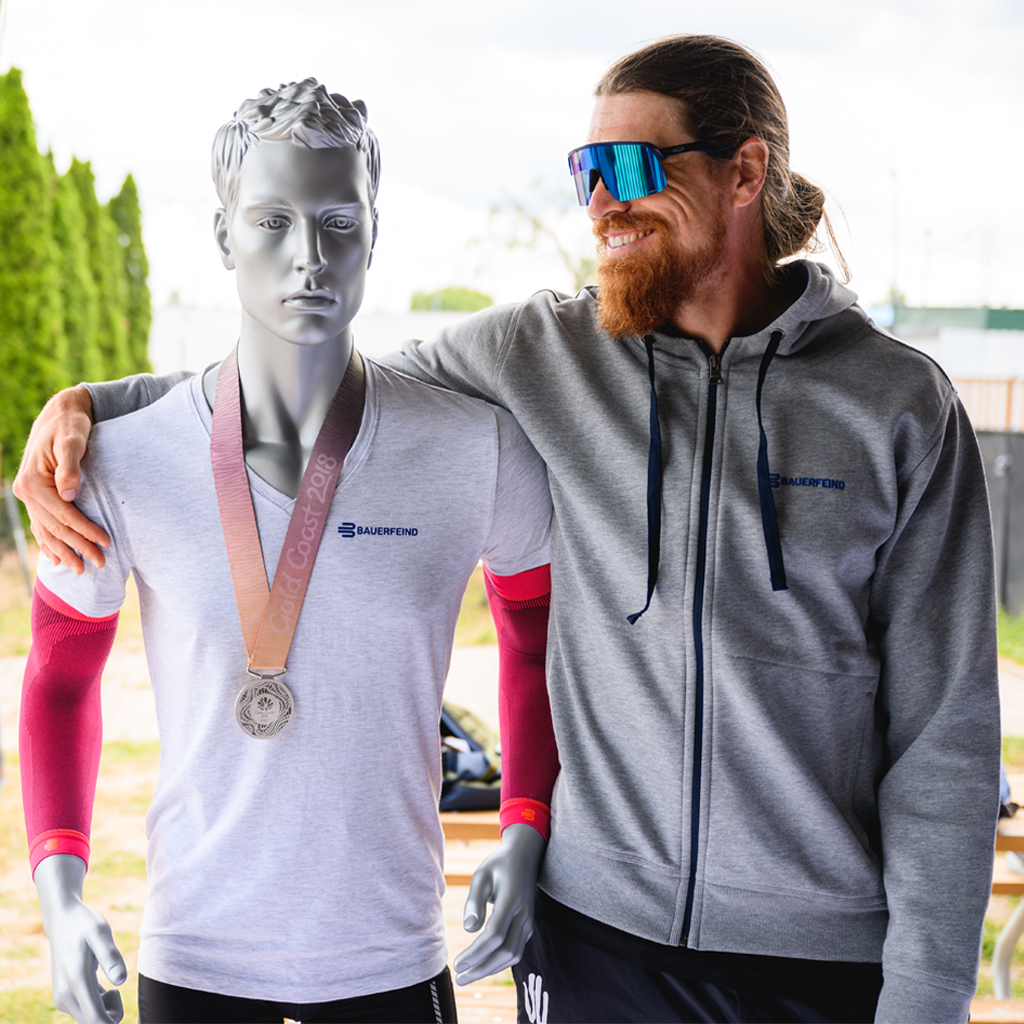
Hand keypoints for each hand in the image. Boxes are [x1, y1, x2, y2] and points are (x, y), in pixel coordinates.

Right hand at [13, 386, 108, 573]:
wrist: (61, 414)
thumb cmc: (71, 426)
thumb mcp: (73, 441)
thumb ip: (71, 466)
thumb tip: (69, 493)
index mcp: (33, 481)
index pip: (64, 515)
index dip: (85, 531)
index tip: (107, 542)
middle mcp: (26, 491)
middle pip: (55, 527)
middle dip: (78, 547)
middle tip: (101, 564)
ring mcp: (28, 495)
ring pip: (46, 530)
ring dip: (63, 551)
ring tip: (80, 570)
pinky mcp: (36, 495)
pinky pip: (40, 524)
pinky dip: (48, 542)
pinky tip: (56, 557)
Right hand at [34, 855, 126, 1023]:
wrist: (61, 920)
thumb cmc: (84, 924)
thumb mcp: (101, 932)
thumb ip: (110, 956)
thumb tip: (121, 981)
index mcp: (76, 982)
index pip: (96, 1020)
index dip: (114, 1019)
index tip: (121, 996)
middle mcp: (65, 996)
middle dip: (112, 1012)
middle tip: (115, 986)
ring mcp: (62, 998)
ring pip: (89, 1019)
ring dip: (105, 1007)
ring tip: (107, 980)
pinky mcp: (62, 997)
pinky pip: (85, 1012)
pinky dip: (98, 1003)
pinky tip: (100, 983)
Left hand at [455, 823, 544, 984]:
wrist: (524, 856)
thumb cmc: (498, 865)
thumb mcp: (481, 875)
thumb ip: (474, 901)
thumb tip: (469, 929)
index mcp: (512, 900)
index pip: (495, 935)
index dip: (476, 953)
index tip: (457, 964)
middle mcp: (524, 915)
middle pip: (506, 952)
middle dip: (482, 969)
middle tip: (459, 978)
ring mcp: (528, 922)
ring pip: (513, 955)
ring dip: (490, 969)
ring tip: (467, 977)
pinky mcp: (527, 926)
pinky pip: (515, 951)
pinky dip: (499, 963)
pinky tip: (482, 965)